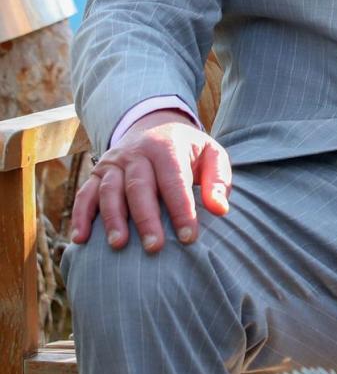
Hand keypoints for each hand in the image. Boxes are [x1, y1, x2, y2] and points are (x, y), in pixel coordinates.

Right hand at [71, 111, 231, 252]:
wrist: (154, 126)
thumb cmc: (188, 151)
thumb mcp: (211, 155)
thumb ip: (219, 180)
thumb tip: (219, 209)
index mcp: (167, 147)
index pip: (174, 181)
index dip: (181, 210)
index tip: (189, 238)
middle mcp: (137, 153)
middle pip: (139, 187)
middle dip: (146, 218)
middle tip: (154, 248)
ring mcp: (113, 162)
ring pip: (109, 190)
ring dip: (113, 219)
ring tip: (119, 245)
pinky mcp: (97, 172)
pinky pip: (85, 194)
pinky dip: (81, 216)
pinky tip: (80, 239)